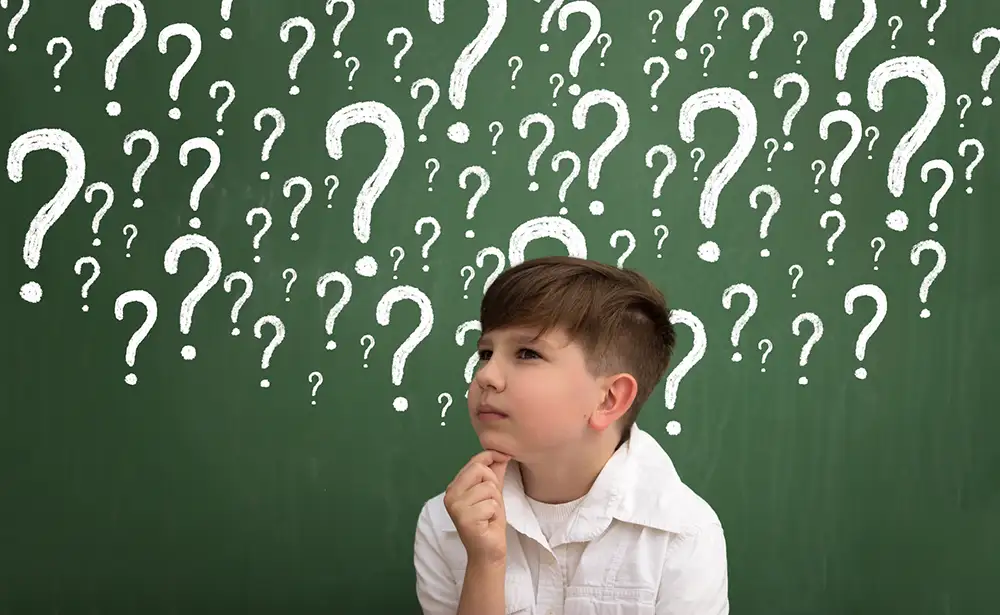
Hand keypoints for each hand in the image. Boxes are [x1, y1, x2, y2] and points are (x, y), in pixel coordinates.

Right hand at [444, 450, 510, 565]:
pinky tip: (487, 523)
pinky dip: (494, 514)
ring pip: (488, 488)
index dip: (491, 456)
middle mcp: (450, 495)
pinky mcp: (464, 518)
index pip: (474, 462)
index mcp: (455, 487)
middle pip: (480, 470)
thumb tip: (502, 452)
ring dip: (495, 503)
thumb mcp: (493, 493)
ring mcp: (455, 507)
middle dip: (493, 485)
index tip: (505, 457)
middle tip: (490, 503)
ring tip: (488, 515)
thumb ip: (495, 473)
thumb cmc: (489, 522)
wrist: (488, 551)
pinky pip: (490, 505)